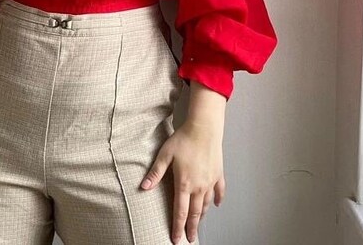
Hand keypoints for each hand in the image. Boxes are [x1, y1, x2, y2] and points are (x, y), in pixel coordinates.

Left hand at [140, 122, 224, 243]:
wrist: (204, 128)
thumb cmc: (183, 139)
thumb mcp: (165, 155)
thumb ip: (155, 173)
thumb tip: (143, 187)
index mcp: (184, 184)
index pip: (180, 211)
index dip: (177, 227)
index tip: (176, 239)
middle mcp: (199, 186)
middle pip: (195, 212)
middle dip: (192, 227)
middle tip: (191, 238)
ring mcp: (210, 181)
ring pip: (206, 204)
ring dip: (202, 215)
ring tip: (199, 223)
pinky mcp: (218, 173)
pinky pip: (219, 191)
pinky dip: (217, 199)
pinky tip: (216, 204)